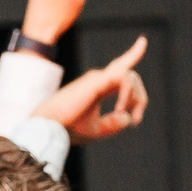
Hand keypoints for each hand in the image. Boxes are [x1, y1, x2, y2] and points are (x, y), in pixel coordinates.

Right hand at [32, 36, 149, 143]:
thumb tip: (128, 117)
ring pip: (130, 75)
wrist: (51, 127)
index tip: (140, 65)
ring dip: (135, 98)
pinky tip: (120, 108)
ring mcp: (97, 77)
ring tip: (128, 117)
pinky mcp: (96, 79)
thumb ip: (112, 124)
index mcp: (98, 86)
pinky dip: (128, 94)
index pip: (120, 70)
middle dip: (140, 98)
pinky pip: (124, 77)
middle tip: (136, 120)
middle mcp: (98, 78)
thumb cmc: (68, 128)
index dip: (133, 61)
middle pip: (130, 74)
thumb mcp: (96, 129)